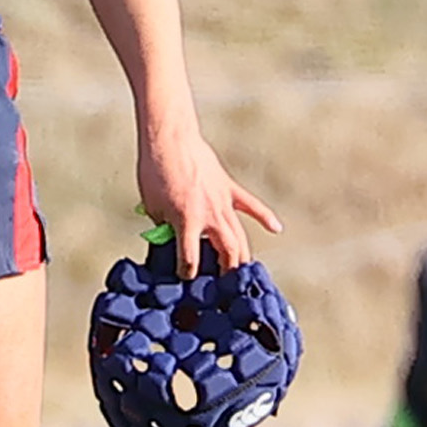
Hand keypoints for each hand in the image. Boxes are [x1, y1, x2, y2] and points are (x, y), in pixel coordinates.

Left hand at [135, 120, 281, 276]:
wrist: (171, 142)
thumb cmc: (155, 172)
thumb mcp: (151, 204)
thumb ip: (162, 224)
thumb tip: (168, 237)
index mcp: (186, 221)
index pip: (189, 257)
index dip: (186, 272)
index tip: (185, 278)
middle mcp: (209, 216)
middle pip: (227, 251)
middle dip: (226, 270)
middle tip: (224, 285)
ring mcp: (223, 203)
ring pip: (240, 235)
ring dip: (242, 254)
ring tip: (242, 271)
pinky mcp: (229, 189)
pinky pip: (251, 206)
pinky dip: (264, 217)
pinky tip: (276, 228)